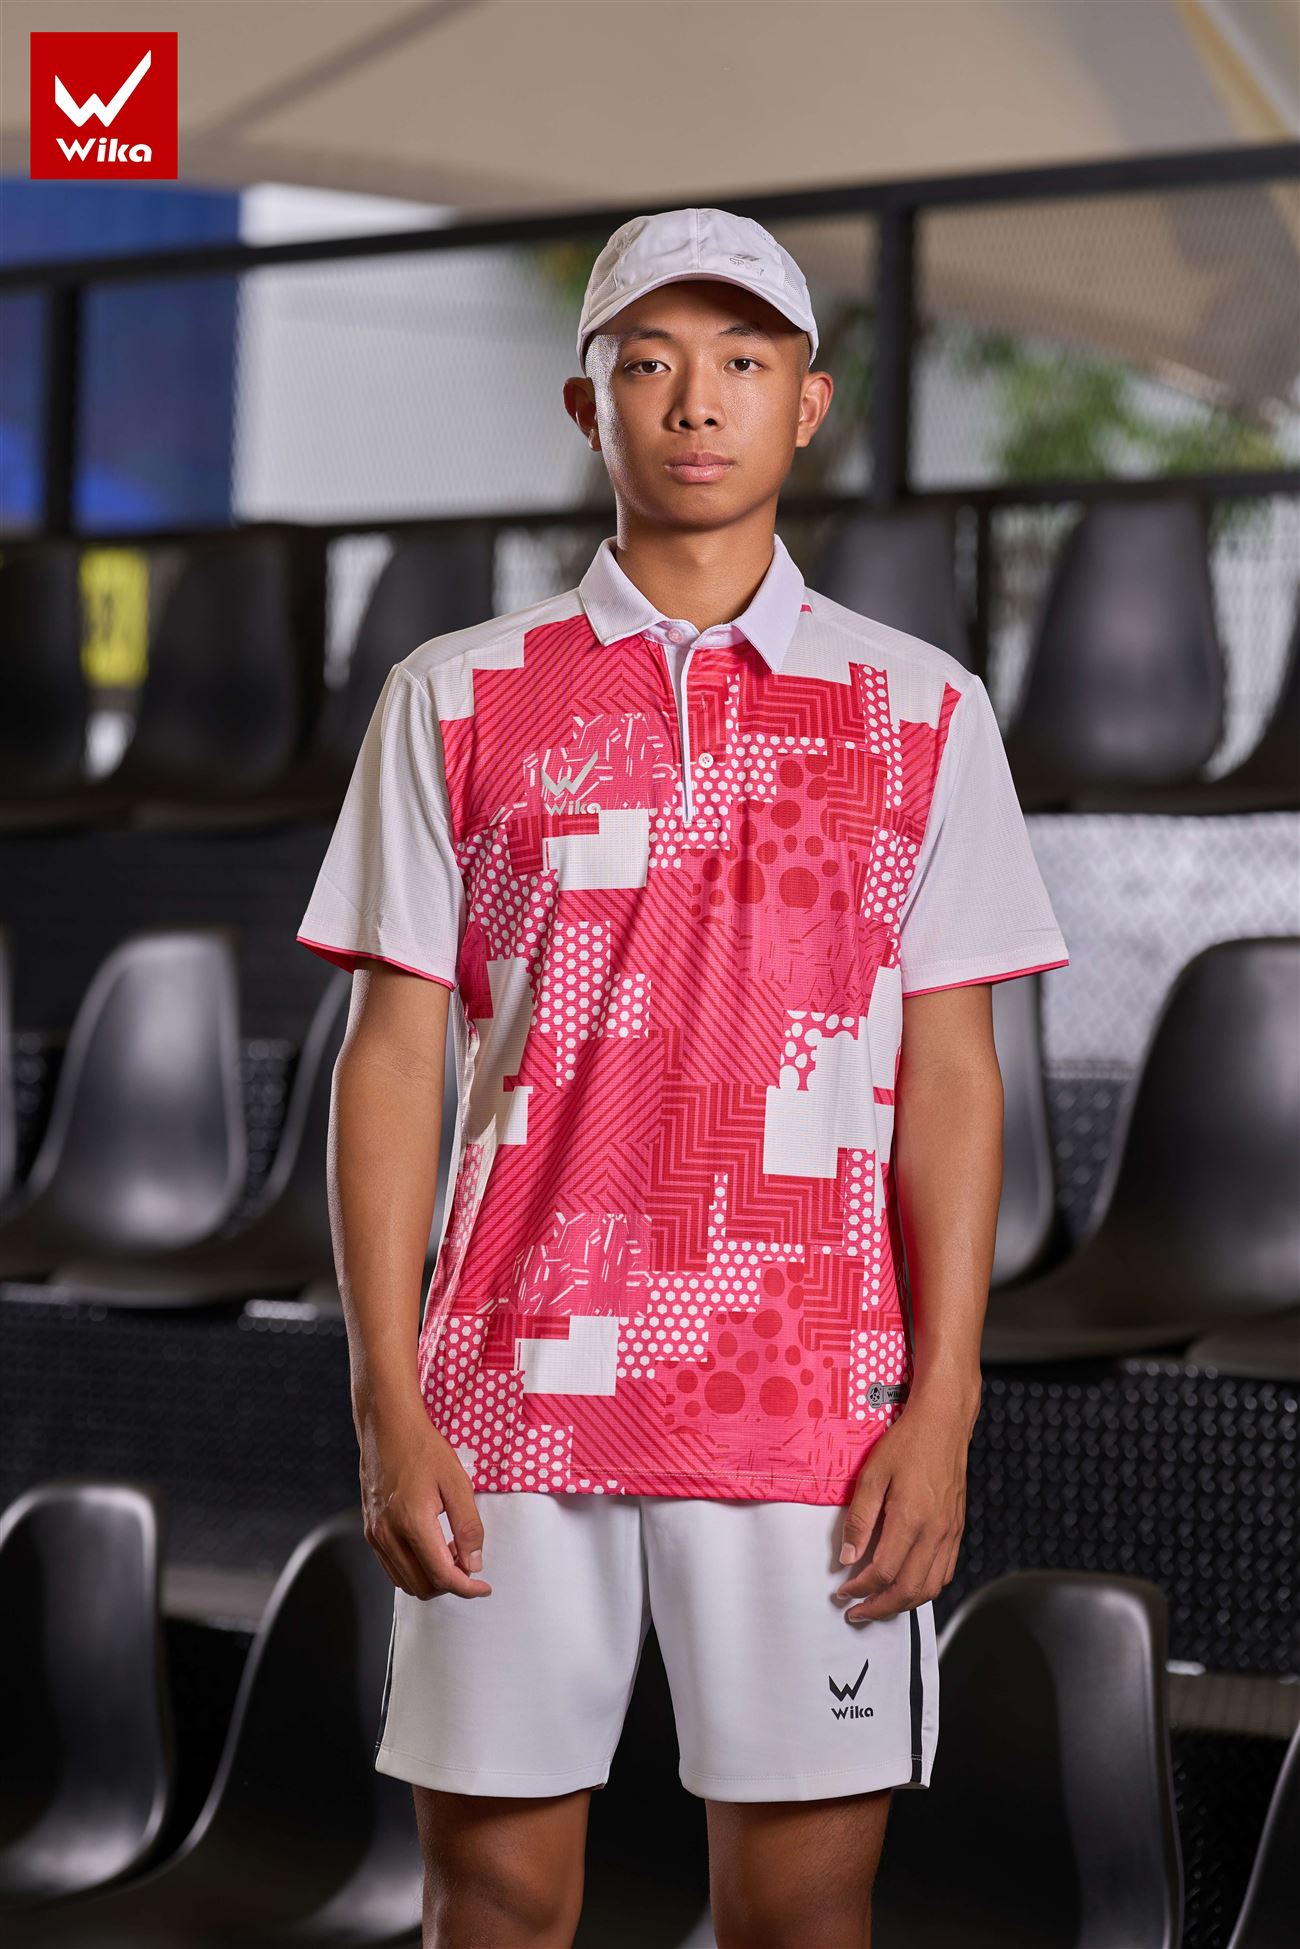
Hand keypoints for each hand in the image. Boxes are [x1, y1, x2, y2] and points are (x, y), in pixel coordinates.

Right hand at [358, 1398, 491, 1600]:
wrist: (388, 1426)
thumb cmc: (422, 1448)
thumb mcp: (457, 1482)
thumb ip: (468, 1526)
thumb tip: (474, 1563)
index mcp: (412, 1522)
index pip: (441, 1575)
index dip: (467, 1587)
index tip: (482, 1587)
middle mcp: (388, 1534)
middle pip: (422, 1586)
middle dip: (450, 1584)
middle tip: (469, 1563)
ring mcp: (375, 1534)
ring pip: (405, 1581)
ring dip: (431, 1578)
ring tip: (451, 1552)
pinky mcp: (370, 1531)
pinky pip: (392, 1567)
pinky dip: (414, 1569)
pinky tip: (431, 1548)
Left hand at [832, 1386, 974, 1623]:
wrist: (945, 1423)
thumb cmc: (907, 1443)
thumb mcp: (872, 1474)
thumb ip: (859, 1518)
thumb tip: (848, 1556)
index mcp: (911, 1518)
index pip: (884, 1571)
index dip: (860, 1589)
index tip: (842, 1593)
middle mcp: (935, 1532)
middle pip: (909, 1590)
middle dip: (879, 1608)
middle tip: (856, 1613)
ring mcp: (950, 1533)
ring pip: (930, 1588)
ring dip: (903, 1605)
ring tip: (879, 1606)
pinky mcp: (957, 1529)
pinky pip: (944, 1572)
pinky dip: (925, 1589)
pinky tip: (908, 1587)